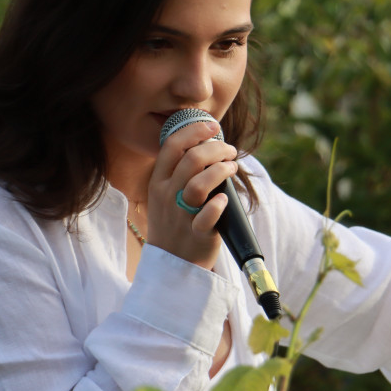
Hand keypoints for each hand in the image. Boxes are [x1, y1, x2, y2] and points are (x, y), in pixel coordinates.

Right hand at [146, 120, 238, 270]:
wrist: (171, 263)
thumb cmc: (175, 221)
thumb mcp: (166, 193)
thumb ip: (180, 170)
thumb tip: (207, 142)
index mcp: (158, 181)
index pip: (172, 145)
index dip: (194, 131)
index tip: (213, 127)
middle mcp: (167, 196)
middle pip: (191, 160)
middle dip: (216, 149)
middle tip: (230, 151)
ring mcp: (180, 216)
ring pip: (199, 185)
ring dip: (220, 170)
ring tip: (232, 168)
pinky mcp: (197, 235)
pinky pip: (206, 218)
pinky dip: (217, 205)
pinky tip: (226, 198)